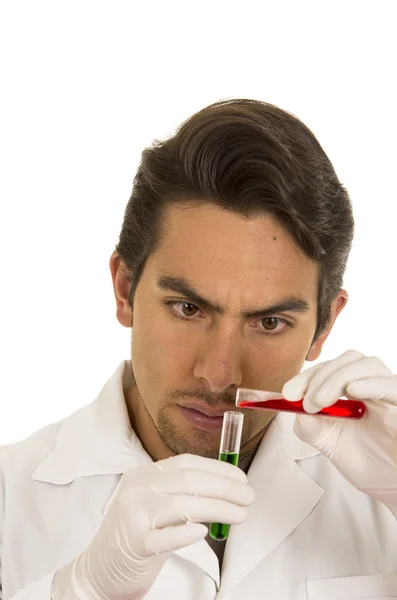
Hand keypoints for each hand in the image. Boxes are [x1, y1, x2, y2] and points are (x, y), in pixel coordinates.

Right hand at [52, 453, 253, 599]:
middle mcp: (137, 489)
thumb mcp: (153, 504)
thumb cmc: (134, 535)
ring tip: (240, 514)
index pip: (186, 464)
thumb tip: (225, 489)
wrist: (98, 569)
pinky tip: (204, 533)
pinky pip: (164, 537)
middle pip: (188, 482)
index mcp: (143, 475)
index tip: (241, 478)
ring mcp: (133, 515)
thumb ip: (181, 493)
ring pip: (182, 505)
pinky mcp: (134, 544)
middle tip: (248, 496)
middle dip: (224, 488)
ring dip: (217, 508)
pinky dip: (186, 533)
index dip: (217, 469)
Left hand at [282, 350, 396, 515]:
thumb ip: (311, 426)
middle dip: (319, 376)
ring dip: (337, 377)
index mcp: (356, 392)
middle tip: (306, 402)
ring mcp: (391, 393)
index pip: (331, 369)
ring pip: (367, 364)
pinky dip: (370, 383)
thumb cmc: (372, 465)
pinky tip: (353, 391)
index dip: (307, 376)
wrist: (396, 489)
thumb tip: (291, 406)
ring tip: (320, 402)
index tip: (288, 393)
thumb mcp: (331, 445)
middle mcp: (375, 387)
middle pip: (348, 359)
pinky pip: (391, 385)